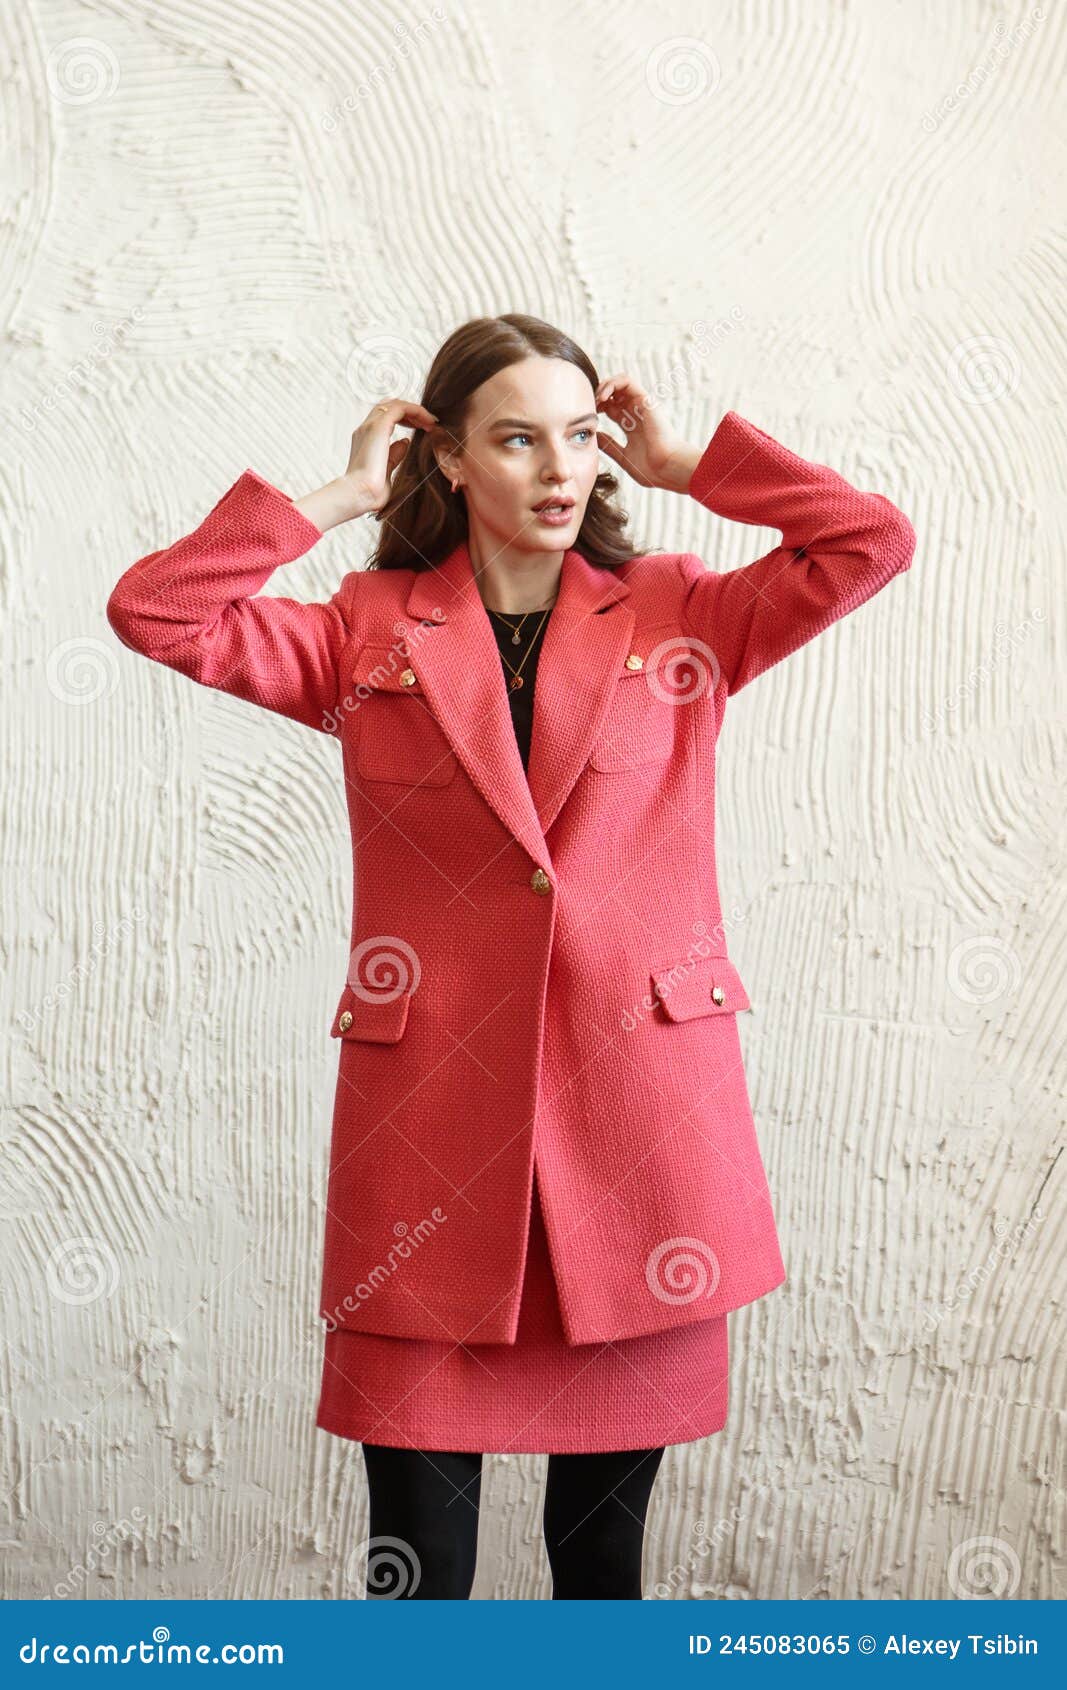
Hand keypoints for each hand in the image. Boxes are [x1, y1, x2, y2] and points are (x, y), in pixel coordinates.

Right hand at [342, 397, 438, 515]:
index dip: (405, 418)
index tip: (422, 428)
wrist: (359, 494)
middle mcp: (365, 429)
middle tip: (428, 423)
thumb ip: (394, 455)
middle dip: (410, 411)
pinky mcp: (379, 427)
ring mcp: (370, 426)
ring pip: (395, 404)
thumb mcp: (386, 470)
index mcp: (365, 439)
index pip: (385, 417)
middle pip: (389, 406)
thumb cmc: (370, 491)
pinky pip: (400, 408)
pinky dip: (416, 411)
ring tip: (431, 421)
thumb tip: (405, 443)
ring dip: (415, 410)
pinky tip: (428, 422)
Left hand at [595, 374, 701, 494]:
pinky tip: (603, 396)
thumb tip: (595, 435)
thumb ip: (609, 445)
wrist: (667, 468)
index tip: (586, 416)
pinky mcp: (645, 400)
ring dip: (603, 386)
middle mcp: (636, 413)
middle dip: (597, 395)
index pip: (610, 407)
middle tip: (587, 406)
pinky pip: (627, 381)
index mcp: (631, 426)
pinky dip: (612, 384)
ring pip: (619, 382)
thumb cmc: (651, 468)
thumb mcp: (623, 456)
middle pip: (613, 393)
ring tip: (595, 399)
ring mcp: (641, 405)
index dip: (596, 407)